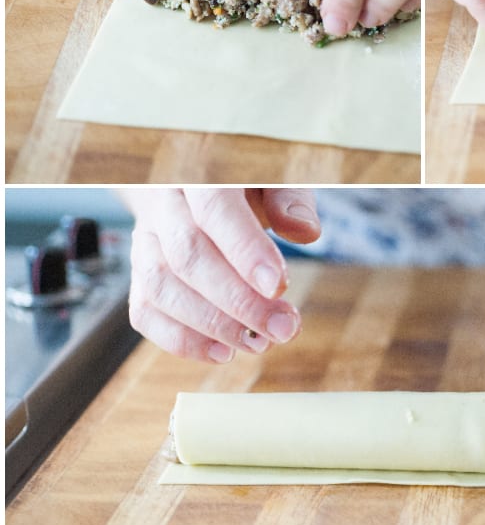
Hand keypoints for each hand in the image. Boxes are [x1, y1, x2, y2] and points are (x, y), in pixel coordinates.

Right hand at [124, 189, 320, 362]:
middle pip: (187, 256)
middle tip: (282, 328)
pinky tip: (223, 351)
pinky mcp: (139, 272)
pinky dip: (182, 339)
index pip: (215, 210)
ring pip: (161, 287)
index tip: (278, 287)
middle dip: (237, 301)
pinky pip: (145, 311)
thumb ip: (291, 199)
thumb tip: (306, 231)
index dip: (245, 251)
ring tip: (260, 343)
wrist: (194, 181)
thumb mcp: (274, 177)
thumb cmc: (246, 183)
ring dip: (212, 326)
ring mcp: (145, 240)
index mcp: (198, 173)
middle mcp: (163, 205)